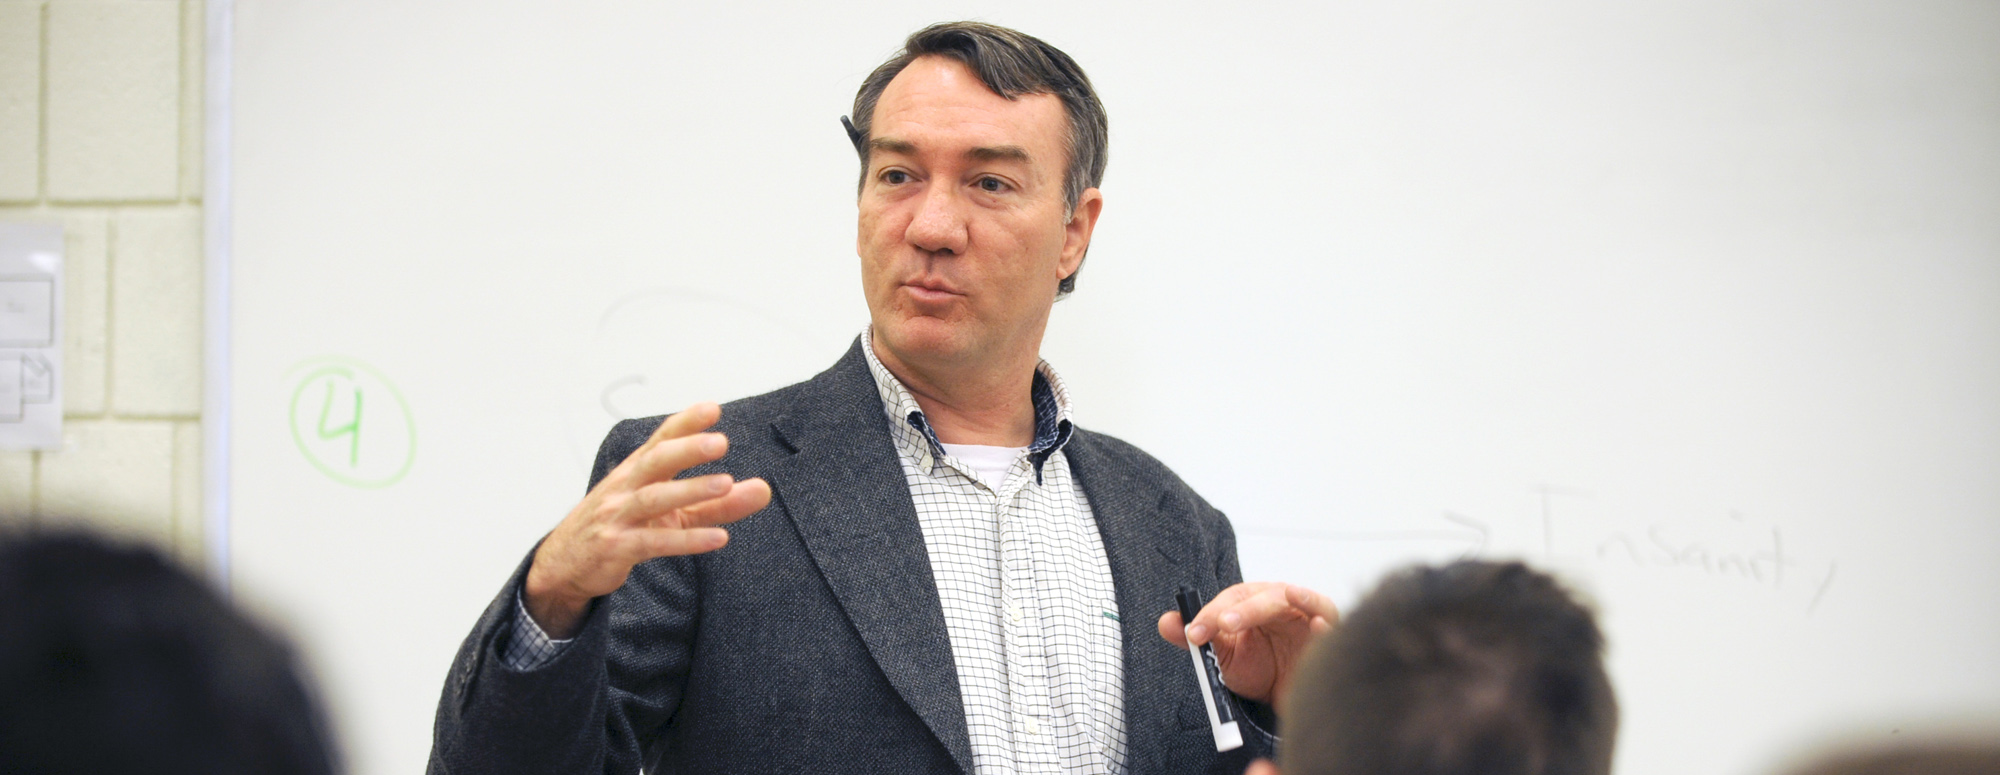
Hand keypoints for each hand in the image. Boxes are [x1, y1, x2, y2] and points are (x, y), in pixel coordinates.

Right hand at [523, 402, 771, 637]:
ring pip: (654, 498)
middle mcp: (625, 488)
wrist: (566, 564)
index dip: (685, 423)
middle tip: (721, 441)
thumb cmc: (622, 527)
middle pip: (656, 461)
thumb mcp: (672, 514)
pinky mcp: (617, 548)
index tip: (713, 408)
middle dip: (687, 448)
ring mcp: (618, 517)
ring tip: (726, 483)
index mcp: (636, 471)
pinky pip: (654, 542)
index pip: (661, 440)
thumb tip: (764, 489)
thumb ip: (718, 502)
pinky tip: (718, 538)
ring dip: (690, 490)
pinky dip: (687, 540)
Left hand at [1156, 582, 1337, 708]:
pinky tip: (1318, 626)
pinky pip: (1331, 625)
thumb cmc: (1257, 667)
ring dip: (1299, 597)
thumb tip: (1165, 622)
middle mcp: (1282, 603)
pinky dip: (1327, 624)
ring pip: (1305, 601)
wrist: (1285, 696)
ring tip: (1289, 595)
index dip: (1212, 614)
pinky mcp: (1329, 636)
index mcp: (1253, 602)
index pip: (1232, 600)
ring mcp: (1309, 617)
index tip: (1194, 634)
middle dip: (1246, 609)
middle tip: (1225, 625)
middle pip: (1267, 597)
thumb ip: (1195, 638)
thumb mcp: (1222, 656)